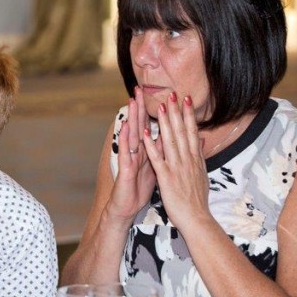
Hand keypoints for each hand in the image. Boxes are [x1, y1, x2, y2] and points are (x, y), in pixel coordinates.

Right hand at [109, 86, 157, 221]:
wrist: (127, 208)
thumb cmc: (139, 189)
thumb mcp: (155, 168)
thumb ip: (162, 153)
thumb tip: (171, 140)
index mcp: (146, 152)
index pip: (149, 127)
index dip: (152, 112)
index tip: (155, 96)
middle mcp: (136, 152)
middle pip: (138, 126)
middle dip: (139, 108)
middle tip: (138, 89)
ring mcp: (129, 159)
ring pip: (131, 135)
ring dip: (131, 117)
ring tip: (131, 101)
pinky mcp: (125, 169)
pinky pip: (126, 151)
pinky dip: (126, 138)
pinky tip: (126, 126)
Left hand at [142, 92, 209, 231]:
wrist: (197, 219)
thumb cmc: (197, 199)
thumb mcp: (202, 175)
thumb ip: (200, 157)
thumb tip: (202, 142)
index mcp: (195, 159)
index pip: (192, 132)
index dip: (188, 115)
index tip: (186, 99)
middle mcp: (187, 160)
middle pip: (182, 132)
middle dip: (177, 112)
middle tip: (173, 94)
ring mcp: (177, 168)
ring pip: (170, 141)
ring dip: (165, 123)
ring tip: (161, 106)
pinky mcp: (166, 177)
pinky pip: (157, 159)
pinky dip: (151, 145)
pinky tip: (146, 133)